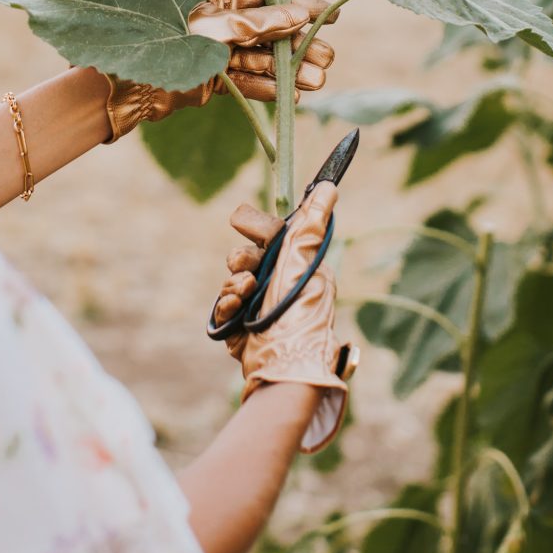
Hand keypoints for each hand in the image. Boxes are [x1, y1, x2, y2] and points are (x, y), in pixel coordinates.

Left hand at [103, 0, 337, 140]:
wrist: (121, 86)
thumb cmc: (160, 44)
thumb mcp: (210, 31)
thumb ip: (255, 25)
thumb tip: (298, 14)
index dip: (300, 4)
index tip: (331, 15)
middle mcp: (218, 19)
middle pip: (270, 29)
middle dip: (300, 44)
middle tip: (328, 58)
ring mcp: (215, 49)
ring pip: (260, 57)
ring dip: (289, 69)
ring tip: (317, 81)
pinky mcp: (211, 78)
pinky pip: (245, 80)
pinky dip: (267, 88)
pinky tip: (291, 97)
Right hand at [213, 182, 355, 452]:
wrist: (284, 366)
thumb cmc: (299, 314)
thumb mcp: (303, 263)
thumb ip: (310, 225)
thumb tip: (328, 186)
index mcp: (299, 266)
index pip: (271, 234)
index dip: (255, 226)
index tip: (240, 222)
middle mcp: (281, 285)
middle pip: (247, 256)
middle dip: (241, 259)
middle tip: (246, 270)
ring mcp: (261, 307)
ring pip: (233, 281)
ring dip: (234, 285)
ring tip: (243, 295)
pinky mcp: (243, 327)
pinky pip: (225, 307)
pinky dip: (227, 308)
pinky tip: (234, 312)